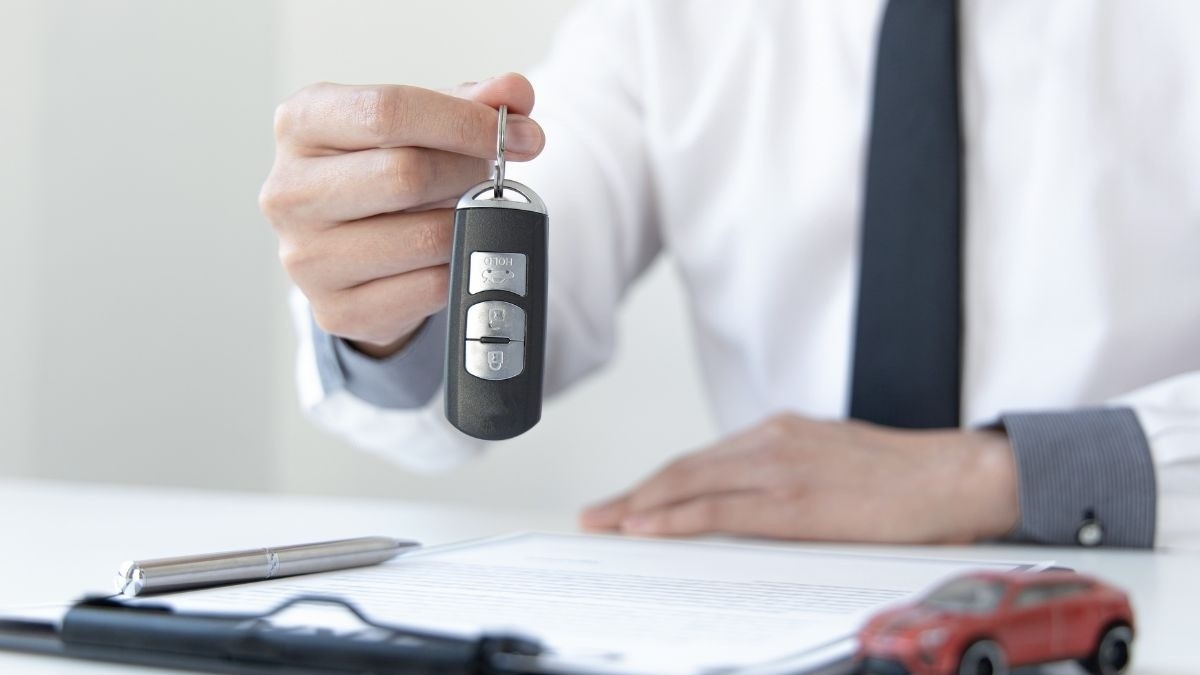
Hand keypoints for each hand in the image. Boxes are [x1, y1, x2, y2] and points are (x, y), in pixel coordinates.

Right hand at [259, 74, 544, 356]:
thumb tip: (515, 92)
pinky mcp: (336, 310)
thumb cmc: (383, 174)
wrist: (348, 253)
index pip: (389, 111)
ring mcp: (306, 258)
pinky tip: (451, 253)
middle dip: (470, 173)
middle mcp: (289, 191)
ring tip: (468, 213)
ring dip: (467, 225)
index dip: (465, 122)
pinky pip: (431, 287)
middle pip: (406, 175)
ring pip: (425, 237)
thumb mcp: (417, 126)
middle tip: (495, 176)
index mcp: (301, 124)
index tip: (520, 134)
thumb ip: (468, 102)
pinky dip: (458, 268)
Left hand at [581, 414, 1018, 543]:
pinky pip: (719, 508)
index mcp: (780, 434)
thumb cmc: (902, 477)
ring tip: (607, 524)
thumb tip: (752, 505)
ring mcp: (779, 467)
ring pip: (689, 484)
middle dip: (633, 495)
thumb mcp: (831, 462)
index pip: (701, 461)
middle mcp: (770, 442)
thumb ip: (787, 476)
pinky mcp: (793, 499)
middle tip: (596, 515)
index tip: (627, 500)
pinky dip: (676, 518)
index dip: (657, 483)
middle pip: (682, 470)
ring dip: (640, 507)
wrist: (953, 477)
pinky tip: (648, 528)